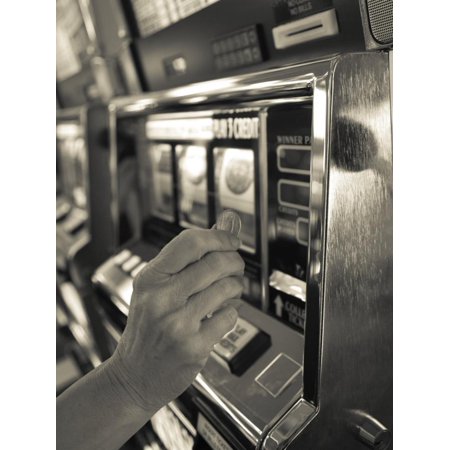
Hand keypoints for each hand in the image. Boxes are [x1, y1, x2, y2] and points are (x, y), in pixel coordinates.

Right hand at [109, 229, 244, 411]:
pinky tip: (221, 314)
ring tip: (228, 291)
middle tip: (234, 267)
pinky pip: (230, 316)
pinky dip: (231, 312)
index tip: (231, 241)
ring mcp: (177, 324)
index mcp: (151, 278)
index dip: (219, 237)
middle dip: (234, 262)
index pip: (191, 243)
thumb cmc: (147, 328)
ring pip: (227, 288)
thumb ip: (190, 257)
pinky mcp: (194, 346)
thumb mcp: (156, 287)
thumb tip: (226, 223)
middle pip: (215, 263)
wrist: (134, 375)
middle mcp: (161, 299)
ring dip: (236, 287)